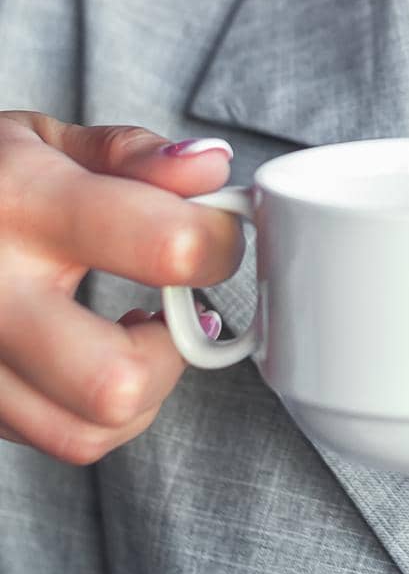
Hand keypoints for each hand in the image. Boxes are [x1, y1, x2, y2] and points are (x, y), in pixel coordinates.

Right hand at [0, 113, 242, 464]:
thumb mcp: (40, 136)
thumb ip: (131, 154)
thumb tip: (211, 172)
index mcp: (23, 205)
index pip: (166, 246)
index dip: (219, 241)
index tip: (218, 232)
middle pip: (118, 381)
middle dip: (175, 348)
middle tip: (177, 303)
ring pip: (86, 432)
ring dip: (140, 390)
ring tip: (136, 332)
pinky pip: (50, 437)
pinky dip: (91, 407)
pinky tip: (87, 351)